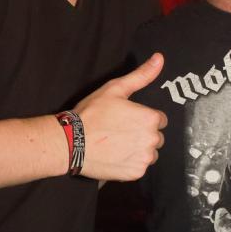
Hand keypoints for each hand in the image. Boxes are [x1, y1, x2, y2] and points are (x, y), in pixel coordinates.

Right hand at [75, 53, 167, 180]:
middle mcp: (152, 140)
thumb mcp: (115, 89)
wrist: (71, 142)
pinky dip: (130, 163)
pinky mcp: (135, 173)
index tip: (128, 120)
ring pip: (149, 153)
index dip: (143, 118)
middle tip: (120, 132)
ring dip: (139, 149)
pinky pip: (139, 167)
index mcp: (150, 119)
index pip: (159, 119)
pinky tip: (115, 155)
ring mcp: (144, 158)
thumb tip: (159, 58)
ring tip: (117, 144)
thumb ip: (141, 75)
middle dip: (142, 134)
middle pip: (156, 137)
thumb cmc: (91, 114)